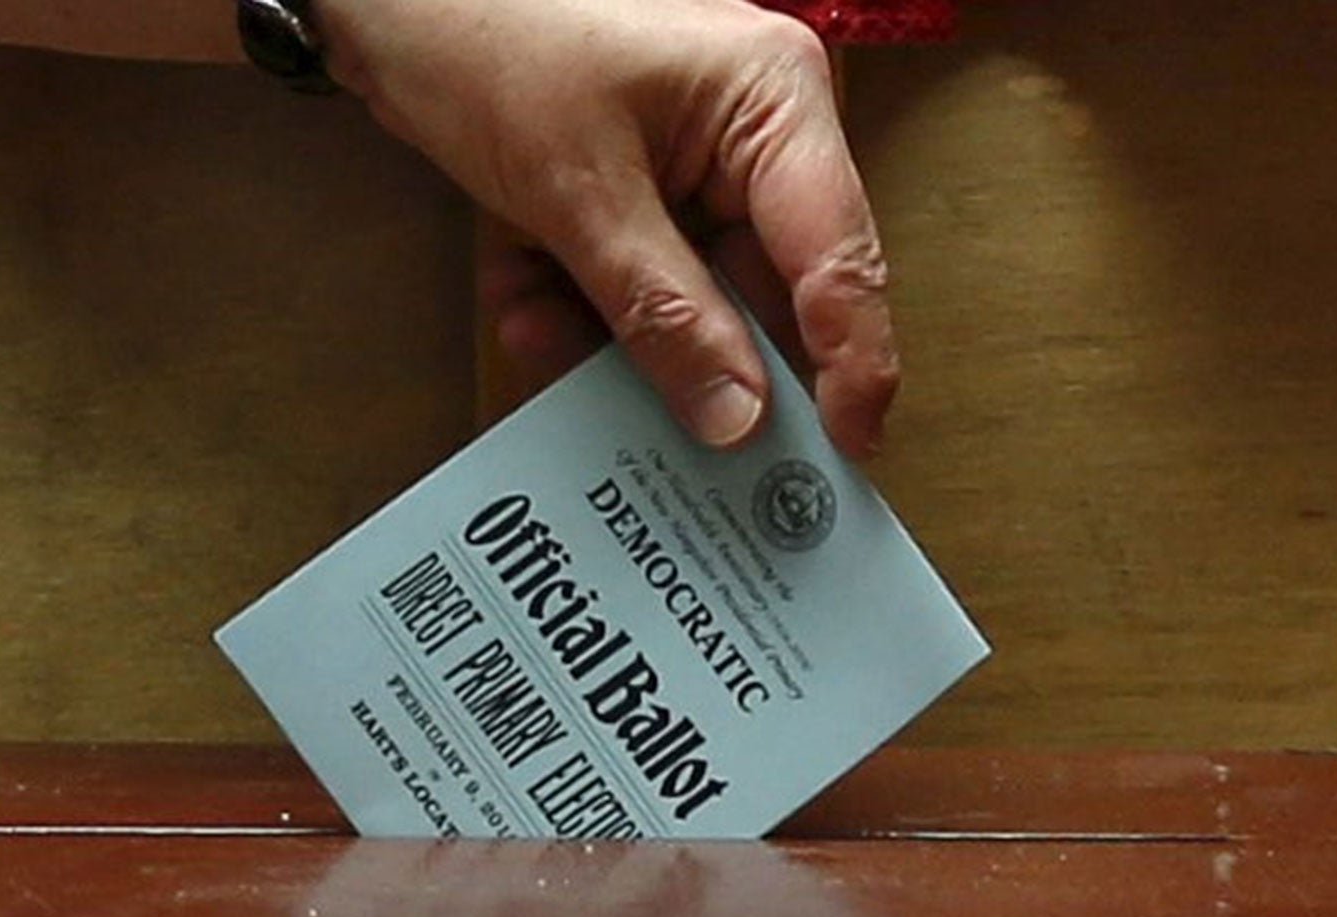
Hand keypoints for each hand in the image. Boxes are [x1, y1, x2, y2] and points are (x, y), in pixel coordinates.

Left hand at [319, 0, 899, 458]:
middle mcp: (751, 135)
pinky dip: (567, 303)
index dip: (849, 367)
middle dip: (692, 360)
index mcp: (774, 103)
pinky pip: (624, 283)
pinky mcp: (631, 191)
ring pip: (681, 302)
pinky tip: (515, 294)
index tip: (843, 456)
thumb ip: (663, 314)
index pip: (839, 259)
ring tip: (540, 326)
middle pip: (763, 294)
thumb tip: (736, 418)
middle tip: (680, 446)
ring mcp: (689, 165)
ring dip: (607, 334)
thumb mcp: (578, 194)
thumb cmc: (487, 36)